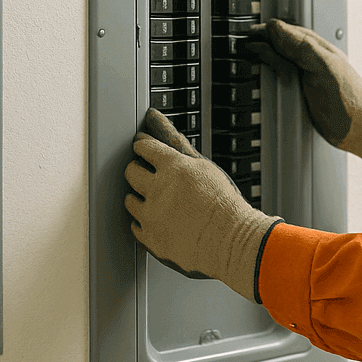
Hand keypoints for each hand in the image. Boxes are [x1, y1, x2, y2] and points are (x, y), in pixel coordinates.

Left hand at [123, 110, 278, 302]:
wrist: (232, 242)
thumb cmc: (223, 204)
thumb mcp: (203, 166)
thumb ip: (174, 142)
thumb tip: (154, 118)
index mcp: (172, 166)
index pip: (143, 147)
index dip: (144, 149)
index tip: (146, 152)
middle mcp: (157, 188)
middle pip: (130, 171)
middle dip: (137, 171)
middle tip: (150, 178)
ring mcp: (151, 214)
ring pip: (129, 200)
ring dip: (140, 198)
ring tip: (159, 202)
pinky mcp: (150, 238)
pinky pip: (135, 227)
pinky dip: (144, 223)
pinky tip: (159, 221)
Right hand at [240, 19, 361, 165]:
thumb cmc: (350, 99)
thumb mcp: (322, 67)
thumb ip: (299, 46)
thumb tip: (274, 28)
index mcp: (315, 48)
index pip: (283, 31)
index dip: (264, 32)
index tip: (246, 36)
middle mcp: (310, 60)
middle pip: (279, 45)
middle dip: (261, 43)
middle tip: (242, 45)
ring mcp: (307, 78)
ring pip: (281, 62)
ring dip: (265, 59)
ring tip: (248, 55)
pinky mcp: (305, 97)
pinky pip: (285, 81)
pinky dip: (272, 78)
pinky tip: (266, 78)